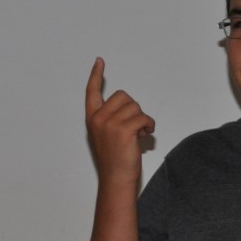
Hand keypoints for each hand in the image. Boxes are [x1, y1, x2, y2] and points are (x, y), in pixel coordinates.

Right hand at [84, 57, 154, 185]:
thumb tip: (129, 109)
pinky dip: (149, 125)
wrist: (116, 178)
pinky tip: (146, 135)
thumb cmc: (114, 160)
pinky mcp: (124, 129)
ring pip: (135, 107)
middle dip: (133, 109)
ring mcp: (110, 123)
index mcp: (92, 118)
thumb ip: (111, 120)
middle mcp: (98, 118)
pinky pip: (144, 117)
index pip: (92, 92)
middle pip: (123, 96)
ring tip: (139, 133)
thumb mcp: (106, 136)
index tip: (99, 61)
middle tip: (134, 126)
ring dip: (143, 119)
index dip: (96, 75)